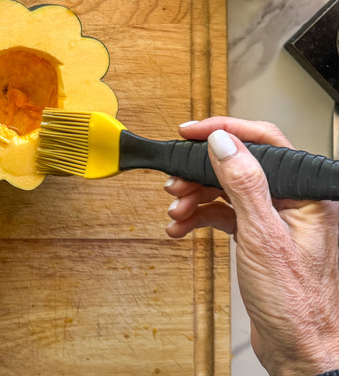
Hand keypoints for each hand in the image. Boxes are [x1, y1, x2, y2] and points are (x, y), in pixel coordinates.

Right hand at [163, 117, 338, 375]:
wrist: (298, 348)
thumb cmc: (297, 303)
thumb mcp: (263, 236)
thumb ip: (244, 184)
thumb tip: (223, 143)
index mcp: (306, 193)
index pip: (264, 143)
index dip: (224, 132)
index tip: (191, 132)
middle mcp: (292, 202)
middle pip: (238, 166)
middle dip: (200, 173)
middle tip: (174, 180)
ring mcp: (273, 220)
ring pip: (226, 191)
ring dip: (194, 197)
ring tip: (175, 210)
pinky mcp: (257, 237)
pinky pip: (222, 215)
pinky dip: (198, 218)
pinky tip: (182, 227)